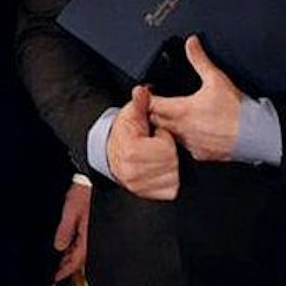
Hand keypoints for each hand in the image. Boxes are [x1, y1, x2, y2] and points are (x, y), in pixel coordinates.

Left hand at [53, 179, 90, 281]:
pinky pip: (82, 240)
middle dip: (66, 265)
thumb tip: (59, 247)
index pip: (74, 262)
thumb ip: (65, 230)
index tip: (54, 278)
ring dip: (69, 255)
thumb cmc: (86, 191)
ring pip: (80, 250)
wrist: (98, 178)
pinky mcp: (92, 223)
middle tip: (53, 271)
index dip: (63, 271)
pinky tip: (68, 243)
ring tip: (58, 259)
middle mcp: (92, 237)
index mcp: (87, 238)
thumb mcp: (71, 210)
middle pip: (78, 258)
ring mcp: (92, 231)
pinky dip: (74, 245)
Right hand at [108, 86, 178, 200]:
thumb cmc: (126, 132)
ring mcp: (138, 186)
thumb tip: (141, 90)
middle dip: (168, 152)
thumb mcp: (132, 114)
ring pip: (174, 178)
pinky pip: (171, 190)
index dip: (164, 138)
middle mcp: (133, 172)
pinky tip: (159, 170)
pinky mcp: (145, 194)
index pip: (166, 148)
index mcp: (132, 152)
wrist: (111, 152)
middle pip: (171, 163)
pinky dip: (170, 180)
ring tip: (156, 157)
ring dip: (170, 167)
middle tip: (156, 146)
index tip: (155, 135)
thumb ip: (140, 102)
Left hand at [148, 37, 243, 162]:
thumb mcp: (216, 79)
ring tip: (174, 116)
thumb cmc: (237, 110)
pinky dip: (183, 138)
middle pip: (154, 121)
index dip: (146, 97)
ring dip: (166, 126)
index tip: (148, 91)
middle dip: (153, 111)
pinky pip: (183, 146)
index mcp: (181, 110)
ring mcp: (189, 143)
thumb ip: (200, 59)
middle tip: (158, 103)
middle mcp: (181, 129)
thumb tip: (191, 43)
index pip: (151, 105)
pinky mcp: (198, 153)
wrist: (255, 134)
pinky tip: (193, 130)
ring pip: (167, 135)